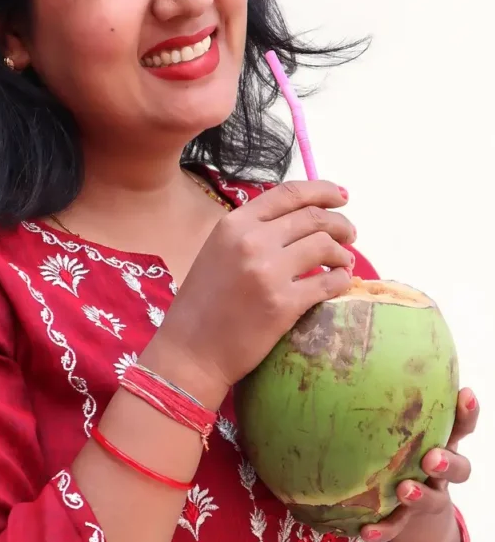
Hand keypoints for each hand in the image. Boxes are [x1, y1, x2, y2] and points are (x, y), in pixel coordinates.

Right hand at [145, 180, 355, 408]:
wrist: (190, 351)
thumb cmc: (202, 303)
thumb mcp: (217, 252)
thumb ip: (250, 232)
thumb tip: (297, 222)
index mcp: (233, 224)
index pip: (288, 193)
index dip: (322, 190)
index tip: (341, 197)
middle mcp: (252, 241)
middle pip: (313, 217)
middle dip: (340, 224)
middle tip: (350, 235)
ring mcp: (269, 272)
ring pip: (325, 246)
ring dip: (342, 253)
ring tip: (344, 262)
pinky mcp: (284, 304)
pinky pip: (329, 282)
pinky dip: (341, 279)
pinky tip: (340, 283)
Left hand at [360, 387, 477, 541]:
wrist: (413, 519)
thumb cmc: (401, 458)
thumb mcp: (402, 434)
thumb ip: (387, 410)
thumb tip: (348, 364)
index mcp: (440, 445)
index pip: (461, 426)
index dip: (467, 412)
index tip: (465, 394)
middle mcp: (439, 473)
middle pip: (459, 468)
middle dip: (449, 461)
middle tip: (432, 457)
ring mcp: (428, 499)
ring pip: (433, 499)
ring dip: (420, 495)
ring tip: (404, 490)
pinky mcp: (408, 522)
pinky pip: (396, 528)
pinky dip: (383, 530)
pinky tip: (365, 531)